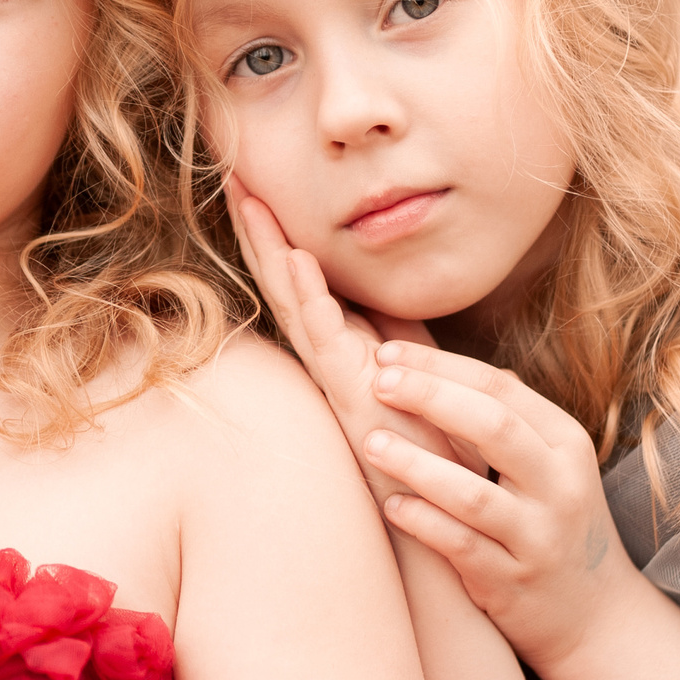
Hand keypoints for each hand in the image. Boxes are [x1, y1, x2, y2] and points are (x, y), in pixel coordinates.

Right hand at [225, 178, 466, 494]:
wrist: (445, 502)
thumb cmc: (432, 437)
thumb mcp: (415, 366)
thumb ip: (396, 330)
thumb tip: (374, 292)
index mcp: (344, 344)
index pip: (301, 279)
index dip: (278, 234)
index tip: (257, 186)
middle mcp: (329, 357)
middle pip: (283, 282)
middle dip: (259, 231)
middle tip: (234, 178)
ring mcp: (337, 376)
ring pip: (296, 303)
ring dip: (274, 253)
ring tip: (253, 205)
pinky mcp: (354, 395)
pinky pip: (328, 339)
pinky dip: (314, 300)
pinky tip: (300, 265)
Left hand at [361, 341, 639, 672]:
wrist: (596, 615)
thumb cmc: (553, 522)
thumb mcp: (549, 464)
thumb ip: (504, 417)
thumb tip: (435, 363)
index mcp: (567, 443)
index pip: (501, 387)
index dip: (440, 366)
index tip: (387, 352)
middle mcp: (560, 486)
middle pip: (493, 427)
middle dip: (430, 397)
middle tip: (377, 381)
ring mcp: (538, 537)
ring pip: (472, 494)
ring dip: (415, 465)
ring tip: (370, 442)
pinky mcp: (513, 582)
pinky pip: (461, 546)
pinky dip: (423, 523)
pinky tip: (390, 506)